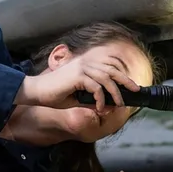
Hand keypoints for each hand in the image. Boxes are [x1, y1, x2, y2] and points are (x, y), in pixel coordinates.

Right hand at [15, 53, 140, 113]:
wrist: (36, 92)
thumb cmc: (54, 95)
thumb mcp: (77, 97)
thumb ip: (92, 99)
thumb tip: (108, 106)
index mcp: (86, 64)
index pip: (109, 66)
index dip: (121, 74)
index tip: (130, 85)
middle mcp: (85, 63)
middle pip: (112, 69)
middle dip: (126, 80)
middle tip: (135, 90)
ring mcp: (82, 68)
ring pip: (106, 79)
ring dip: (115, 93)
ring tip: (119, 104)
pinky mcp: (77, 76)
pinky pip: (96, 88)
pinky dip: (100, 99)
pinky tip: (100, 108)